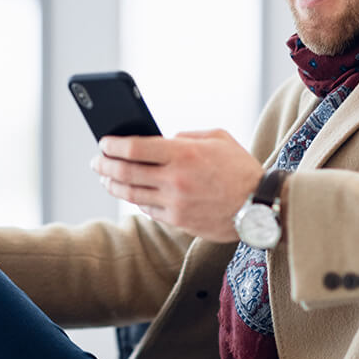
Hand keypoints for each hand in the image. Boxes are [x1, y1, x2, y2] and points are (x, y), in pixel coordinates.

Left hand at [91, 129, 263, 241]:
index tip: (104, 142)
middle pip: (125, 172)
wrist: (261, 206)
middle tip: (96, 161)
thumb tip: (161, 139)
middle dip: (104, 165)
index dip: (113, 145)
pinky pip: (147, 209)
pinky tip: (130, 193)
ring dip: (113, 184)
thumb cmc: (240, 168)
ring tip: (106, 178)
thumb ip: (186, 136)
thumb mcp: (218, 138)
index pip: (134, 148)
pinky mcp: (178, 221)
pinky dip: (135, 200)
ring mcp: (174, 203)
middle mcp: (175, 179)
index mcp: (183, 153)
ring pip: (131, 194)